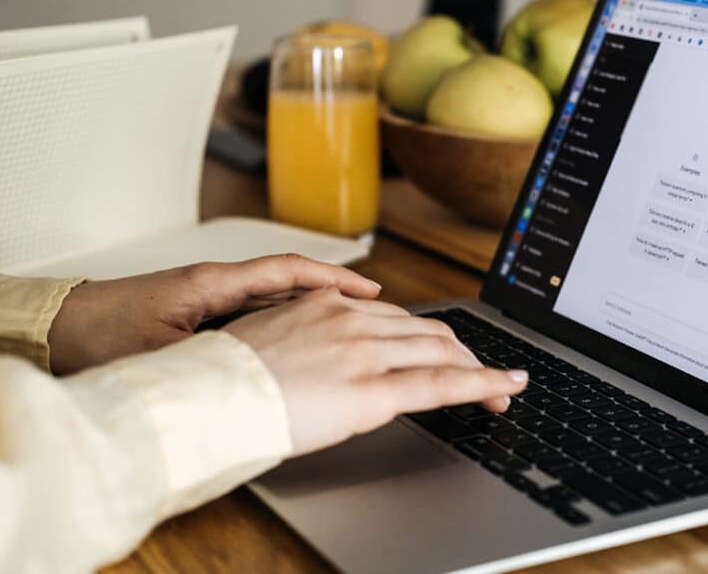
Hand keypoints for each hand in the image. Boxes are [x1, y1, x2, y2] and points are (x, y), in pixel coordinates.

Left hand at [47, 255, 380, 373]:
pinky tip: (302, 341)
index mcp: (211, 283)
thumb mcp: (158, 354)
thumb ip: (207, 359)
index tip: (369, 288)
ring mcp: (209, 298)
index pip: (287, 271)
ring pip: (276, 298)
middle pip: (290, 282)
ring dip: (314, 308)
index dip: (333, 278)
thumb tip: (252, 376)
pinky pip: (257, 313)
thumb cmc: (98, 335)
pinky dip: (286, 322)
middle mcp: (216, 284)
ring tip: (352, 325)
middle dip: (334, 293)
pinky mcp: (200, 313)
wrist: (55, 328)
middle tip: (376, 310)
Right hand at [225, 288, 528, 456]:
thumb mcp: (272, 343)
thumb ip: (311, 341)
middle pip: (427, 332)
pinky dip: (481, 384)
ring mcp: (363, 352)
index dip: (431, 338)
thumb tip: (330, 359)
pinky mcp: (371, 389)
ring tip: (499, 388)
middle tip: (486, 376)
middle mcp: (351, 319)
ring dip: (477, 370)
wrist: (203, 402)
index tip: (451, 352)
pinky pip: (440, 385)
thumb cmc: (227, 383)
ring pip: (440, 352)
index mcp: (327, 305)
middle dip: (463, 354)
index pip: (398, 318)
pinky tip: (503, 389)